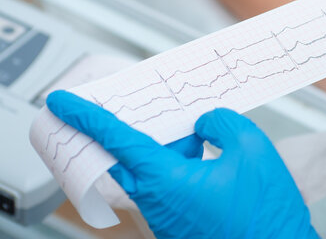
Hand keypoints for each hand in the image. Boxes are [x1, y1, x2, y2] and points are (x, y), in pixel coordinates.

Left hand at [47, 91, 317, 238]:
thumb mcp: (252, 150)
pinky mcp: (179, 222)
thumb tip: (204, 122)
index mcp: (166, 182)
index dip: (86, 116)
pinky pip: (165, 184)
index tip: (60, 102)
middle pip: (121, 157)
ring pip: (146, 170)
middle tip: (115, 105)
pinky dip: (174, 162)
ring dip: (158, 145)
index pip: (115, 141)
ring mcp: (167, 216)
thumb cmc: (265, 216)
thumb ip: (222, 123)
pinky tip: (200, 150)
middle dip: (116, 129)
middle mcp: (158, 202)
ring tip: (182, 125)